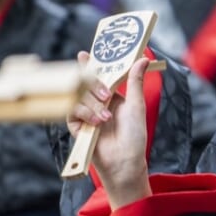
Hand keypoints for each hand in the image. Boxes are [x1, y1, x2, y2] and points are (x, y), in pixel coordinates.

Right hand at [68, 52, 150, 207]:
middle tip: (106, 93)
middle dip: (94, 85)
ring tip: (106, 116)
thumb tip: (143, 59)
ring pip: (78, 96)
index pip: (97, 75)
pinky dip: (85, 113)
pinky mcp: (76, 126)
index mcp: (110, 95)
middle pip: (85, 83)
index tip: (85, 54)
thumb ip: (135, 81)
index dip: (90, 64)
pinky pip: (72, 111)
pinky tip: (98, 122)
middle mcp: (96, 102)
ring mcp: (85, 113)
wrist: (125, 160)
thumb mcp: (137, 105)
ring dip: (93, 104)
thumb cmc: (134, 135)